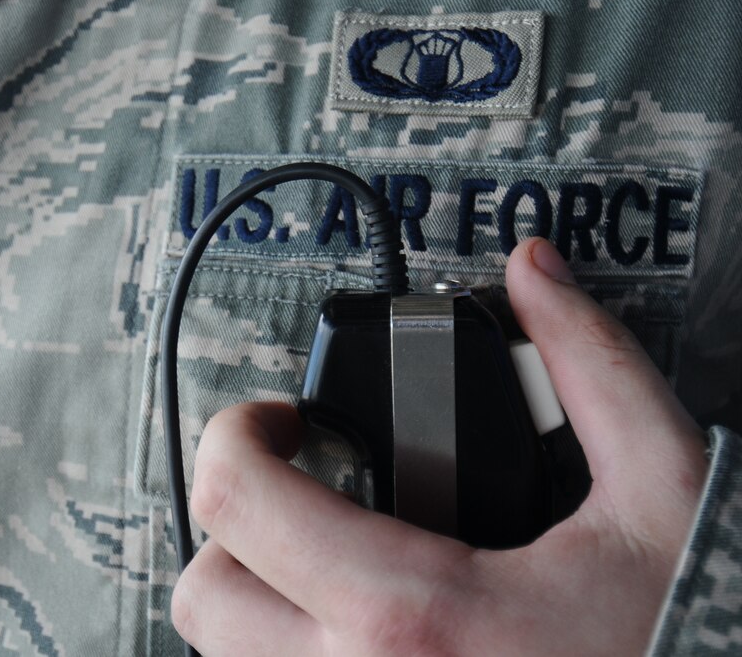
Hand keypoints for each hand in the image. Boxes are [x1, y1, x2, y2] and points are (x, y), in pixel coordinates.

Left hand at [171, 237, 707, 656]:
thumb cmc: (689, 638)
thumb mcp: (663, 491)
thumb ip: (594, 368)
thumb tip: (538, 276)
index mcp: (415, 615)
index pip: (237, 501)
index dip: (239, 432)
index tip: (280, 422)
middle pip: (204, 594)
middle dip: (236, 524)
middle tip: (299, 492)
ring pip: (230, 656)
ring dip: (261, 591)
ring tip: (330, 558)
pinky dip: (293, 646)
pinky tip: (358, 621)